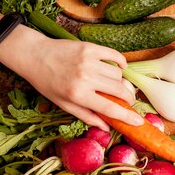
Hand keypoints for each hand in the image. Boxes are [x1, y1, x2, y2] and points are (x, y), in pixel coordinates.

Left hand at [0, 27, 143, 128]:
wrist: (35, 56)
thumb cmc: (47, 83)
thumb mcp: (63, 104)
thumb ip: (86, 116)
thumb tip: (106, 128)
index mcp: (78, 95)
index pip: (110, 108)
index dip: (127, 116)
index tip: (139, 121)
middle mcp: (85, 78)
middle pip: (119, 90)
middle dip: (128, 98)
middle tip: (128, 101)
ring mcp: (89, 61)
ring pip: (118, 73)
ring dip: (119, 81)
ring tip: (113, 83)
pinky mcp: (90, 47)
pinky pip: (114, 55)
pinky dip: (121, 62)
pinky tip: (120, 67)